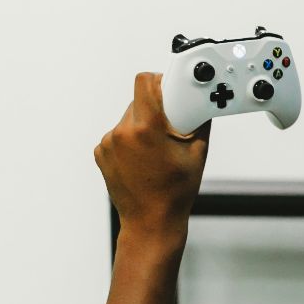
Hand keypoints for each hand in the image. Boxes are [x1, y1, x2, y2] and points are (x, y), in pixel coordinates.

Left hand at [95, 73, 209, 235]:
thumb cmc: (174, 192)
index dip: (159, 81)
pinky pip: (119, 134)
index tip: (170, 90)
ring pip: (129, 118)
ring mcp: (108, 144)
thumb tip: (202, 100)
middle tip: (171, 130)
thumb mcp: (197, 152)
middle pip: (139, 101)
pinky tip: (143, 159)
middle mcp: (121, 133)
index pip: (144, 81)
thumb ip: (199, 119)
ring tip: (156, 150)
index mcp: (145, 128)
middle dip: (156, 110)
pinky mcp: (101, 152)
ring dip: (143, 126)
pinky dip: (132, 141)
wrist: (150, 221)